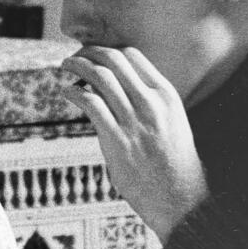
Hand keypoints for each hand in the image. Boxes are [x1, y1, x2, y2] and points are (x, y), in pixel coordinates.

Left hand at [62, 46, 207, 242]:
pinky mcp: (118, 140)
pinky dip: (74, 92)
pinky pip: (91, 104)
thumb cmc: (173, 162)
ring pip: (100, 77)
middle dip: (89, 52)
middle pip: (113, 59)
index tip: (93, 54)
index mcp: (166, 95)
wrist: (182, 198)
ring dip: (77, 66)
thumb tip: (115, 87)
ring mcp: (135, 121)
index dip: (107, 50)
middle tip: (75, 57)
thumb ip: (148, 102)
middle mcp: (152, 103)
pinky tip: (67, 92)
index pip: (132, 55)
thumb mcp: (171, 121)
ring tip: (66, 67)